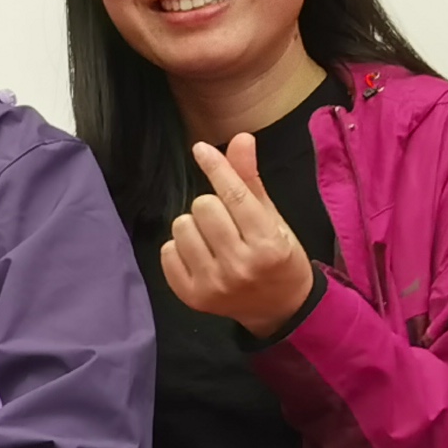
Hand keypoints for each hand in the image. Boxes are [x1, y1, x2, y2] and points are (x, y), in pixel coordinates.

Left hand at [158, 135, 315, 335]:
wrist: (279, 308)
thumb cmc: (277, 256)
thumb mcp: (273, 218)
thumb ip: (251, 180)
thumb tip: (241, 138)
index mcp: (267, 244)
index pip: (233, 196)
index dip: (216, 168)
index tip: (201, 149)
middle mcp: (240, 266)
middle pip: (203, 207)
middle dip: (212, 206)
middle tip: (226, 220)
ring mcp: (214, 284)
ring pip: (182, 227)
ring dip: (194, 226)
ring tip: (213, 238)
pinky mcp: (192, 297)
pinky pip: (167, 252)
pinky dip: (179, 248)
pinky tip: (200, 254)